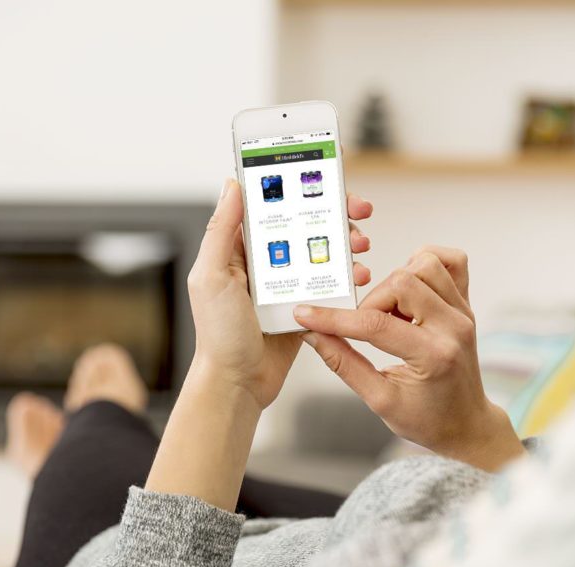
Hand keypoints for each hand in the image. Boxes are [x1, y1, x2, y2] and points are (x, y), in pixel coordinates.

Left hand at [187, 178, 373, 408]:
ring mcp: (286, 282)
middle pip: (304, 222)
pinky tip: (359, 275)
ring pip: (322, 250)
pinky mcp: (305, 305)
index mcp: (239, 247)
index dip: (298, 186)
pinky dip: (348, 275)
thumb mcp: (211, 276)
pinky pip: (330, 282)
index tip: (325, 174)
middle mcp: (264, 260)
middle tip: (359, 209)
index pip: (272, 204)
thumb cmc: (218, 334)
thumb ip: (221, 231)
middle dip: (335, 212)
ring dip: (346, 242)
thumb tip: (232, 185)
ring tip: (362, 245)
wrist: (238, 383)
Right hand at [293, 246, 523, 471]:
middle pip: (402, 282)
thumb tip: (312, 335)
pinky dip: (425, 264)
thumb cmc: (427, 419)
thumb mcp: (380, 400)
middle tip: (362, 326)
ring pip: (426, 264)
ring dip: (396, 282)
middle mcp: (454, 327)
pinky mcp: (465, 304)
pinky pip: (453, 262)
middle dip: (370, 301)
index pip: (376, 324)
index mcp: (434, 356)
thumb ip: (344, 364)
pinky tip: (409, 287)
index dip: (334, 318)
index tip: (305, 315)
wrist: (467, 424)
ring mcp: (463, 312)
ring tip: (388, 311)